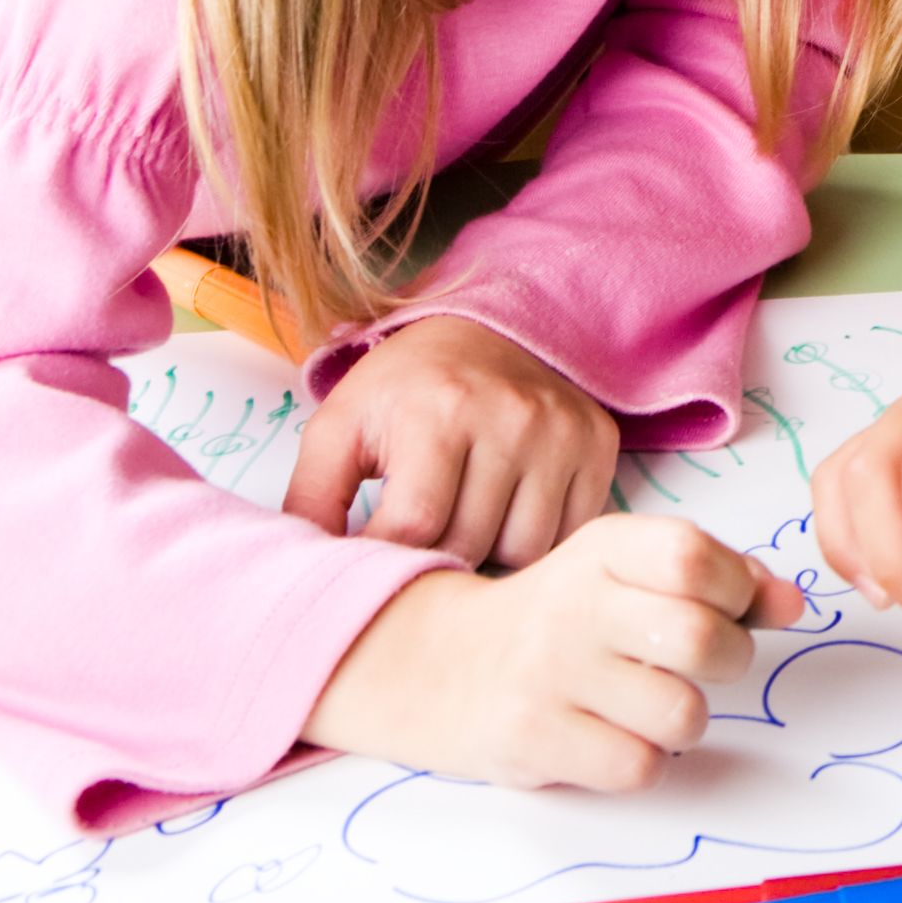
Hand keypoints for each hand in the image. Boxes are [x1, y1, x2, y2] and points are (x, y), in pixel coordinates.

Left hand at [283, 314, 618, 567]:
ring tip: (466, 519)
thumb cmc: (405, 388)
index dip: (387, 558)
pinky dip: (537, 538)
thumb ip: (310, 499)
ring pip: (524, 551)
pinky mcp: (598, 443)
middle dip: (436, 558)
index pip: (414, 528)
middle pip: (469, 545)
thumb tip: (303, 572)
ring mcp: (562, 431)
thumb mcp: (339, 427)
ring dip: (489, 553)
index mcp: (438, 410)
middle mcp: (510, 417)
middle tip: (421, 535)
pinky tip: (510, 508)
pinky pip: (569, 532)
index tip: (375, 555)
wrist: (487, 330)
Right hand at [304, 514, 803, 789]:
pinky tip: (615, 736)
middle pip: (702, 641)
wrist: (439, 665)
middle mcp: (574, 605)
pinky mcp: (531, 740)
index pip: (693, 557)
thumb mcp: (630, 572)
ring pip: (681, 714)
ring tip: (655, 704)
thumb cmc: (564, 617)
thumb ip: (720, 577)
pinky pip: (638, 766)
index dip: (736, 589)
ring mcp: (549, 675)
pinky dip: (644, 760)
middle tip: (705, 664)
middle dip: (729, 661)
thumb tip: (793, 604)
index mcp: (605, 549)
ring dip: (687, 719)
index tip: (729, 606)